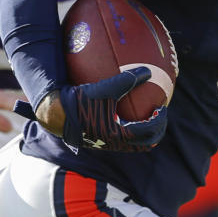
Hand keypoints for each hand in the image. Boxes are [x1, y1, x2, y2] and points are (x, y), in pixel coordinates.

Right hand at [16, 68, 166, 152]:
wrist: (54, 114)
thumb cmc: (79, 101)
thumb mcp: (103, 89)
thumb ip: (126, 80)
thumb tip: (147, 71)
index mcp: (118, 134)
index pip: (148, 132)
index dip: (160, 121)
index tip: (163, 108)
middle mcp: (113, 143)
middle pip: (145, 143)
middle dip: (157, 131)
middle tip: (160, 116)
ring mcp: (106, 144)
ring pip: (133, 144)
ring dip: (144, 133)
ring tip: (148, 117)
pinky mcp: (98, 141)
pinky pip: (121, 139)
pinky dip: (129, 130)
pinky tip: (125, 113)